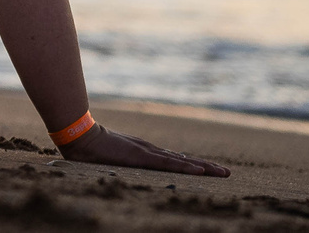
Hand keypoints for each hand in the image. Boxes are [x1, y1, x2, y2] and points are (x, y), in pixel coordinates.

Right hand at [59, 124, 229, 175]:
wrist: (81, 136)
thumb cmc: (90, 148)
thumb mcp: (108, 156)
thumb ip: (117, 157)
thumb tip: (119, 161)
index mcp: (144, 152)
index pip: (174, 159)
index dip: (192, 164)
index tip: (207, 170)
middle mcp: (151, 151)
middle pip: (184, 160)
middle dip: (207, 167)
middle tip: (227, 172)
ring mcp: (148, 153)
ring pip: (183, 162)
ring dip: (205, 168)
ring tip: (224, 173)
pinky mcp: (143, 157)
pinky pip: (169, 164)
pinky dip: (186, 167)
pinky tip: (201, 171)